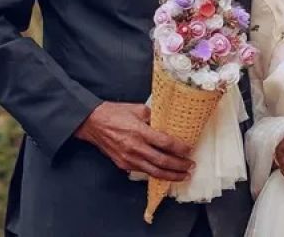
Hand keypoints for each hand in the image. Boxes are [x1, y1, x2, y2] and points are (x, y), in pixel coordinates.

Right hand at [74, 101, 193, 180]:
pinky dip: (157, 174)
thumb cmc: (115, 113)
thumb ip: (154, 117)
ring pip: (154, 171)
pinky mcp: (123, 164)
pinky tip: (166, 173)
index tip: (189, 150)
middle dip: (179, 165)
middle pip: (162, 161)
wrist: (93, 123)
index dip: (179, 148)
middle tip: (190, 166)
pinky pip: (143, 171)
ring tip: (183, 175)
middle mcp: (135, 148)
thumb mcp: (138, 109)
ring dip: (170, 175)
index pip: (165, 143)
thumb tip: (167, 123)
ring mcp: (129, 159)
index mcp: (140, 132)